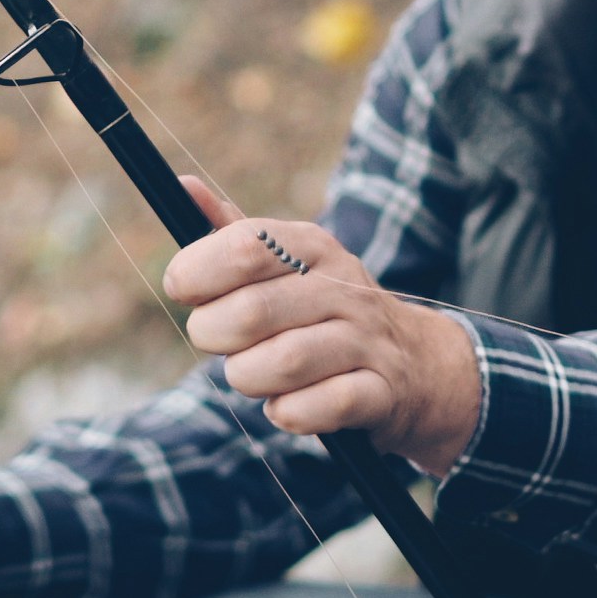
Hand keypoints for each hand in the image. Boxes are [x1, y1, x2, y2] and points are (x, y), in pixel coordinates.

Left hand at [166, 176, 482, 476]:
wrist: (414, 363)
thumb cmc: (323, 311)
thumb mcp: (287, 264)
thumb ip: (234, 233)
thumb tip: (183, 185)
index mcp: (313, 247)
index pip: (245, 245)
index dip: (197, 270)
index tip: (182, 290)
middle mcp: (343, 287)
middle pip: (252, 311)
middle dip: (213, 333)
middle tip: (215, 340)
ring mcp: (366, 340)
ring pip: (285, 361)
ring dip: (247, 377)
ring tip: (249, 374)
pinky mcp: (380, 392)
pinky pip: (321, 407)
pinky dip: (288, 413)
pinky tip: (284, 405)